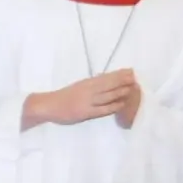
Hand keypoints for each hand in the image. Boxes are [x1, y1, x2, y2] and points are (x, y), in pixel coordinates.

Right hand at [22, 69, 136, 128]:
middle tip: (134, 77)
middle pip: (108, 84)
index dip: (118, 74)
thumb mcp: (77, 87)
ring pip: (108, 95)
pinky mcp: (86, 112)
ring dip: (120, 91)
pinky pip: (103, 109)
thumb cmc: (63, 97)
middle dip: (122, 80)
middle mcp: (88, 90)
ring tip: (132, 88)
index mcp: (86, 83)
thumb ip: (91, 85)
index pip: (105, 77)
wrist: (48, 106)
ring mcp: (88, 101)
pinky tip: (122, 104)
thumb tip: (105, 80)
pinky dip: (113, 106)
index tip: (130, 70)